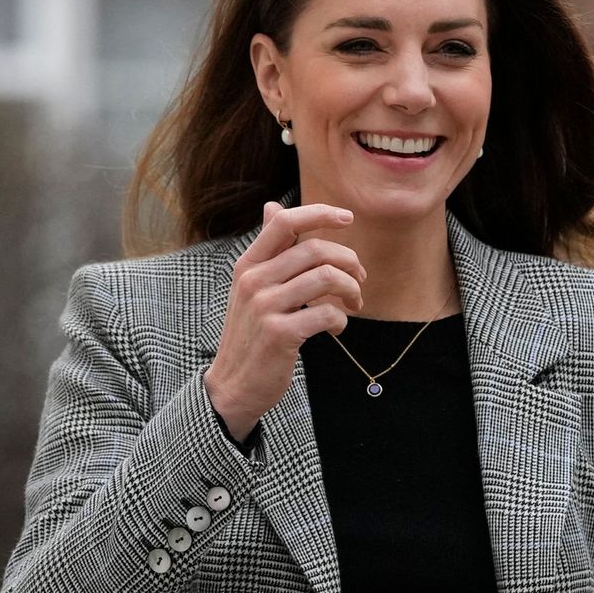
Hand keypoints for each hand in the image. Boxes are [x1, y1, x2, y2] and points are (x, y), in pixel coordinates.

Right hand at [204, 202, 366, 441]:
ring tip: (353, 304)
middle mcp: (253, 281)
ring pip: (326, 278)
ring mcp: (265, 307)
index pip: (285, 223)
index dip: (320, 213)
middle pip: (315, 250)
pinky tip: (337, 329)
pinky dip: (341, 320)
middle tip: (360, 279)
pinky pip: (326, 314)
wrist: (233, 386)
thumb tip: (271, 206)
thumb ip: (268, 250)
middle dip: (348, 261)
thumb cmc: (251, 334)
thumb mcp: (251, 287)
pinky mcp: (279, 334)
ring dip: (351, 290)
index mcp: (248, 265)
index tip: (347, 217)